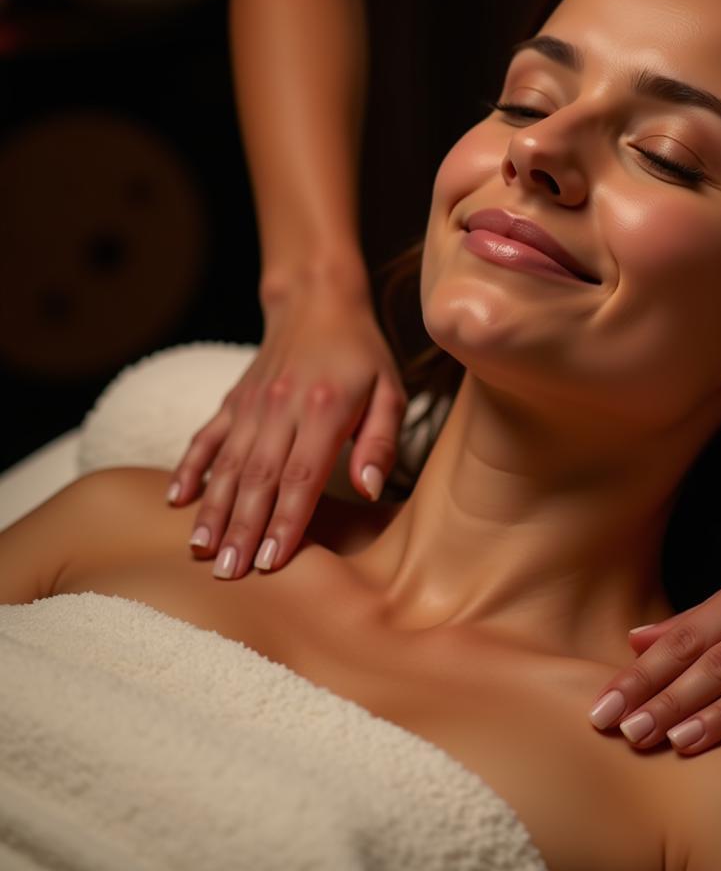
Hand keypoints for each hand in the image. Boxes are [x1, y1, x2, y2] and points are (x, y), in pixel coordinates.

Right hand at [166, 270, 407, 578]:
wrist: (318, 302)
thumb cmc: (362, 355)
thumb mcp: (390, 391)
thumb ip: (381, 442)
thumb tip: (368, 488)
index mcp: (323, 409)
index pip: (301, 477)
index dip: (285, 522)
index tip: (270, 562)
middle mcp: (280, 407)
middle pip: (257, 478)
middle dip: (242, 529)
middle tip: (227, 573)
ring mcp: (251, 404)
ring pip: (227, 463)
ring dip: (213, 509)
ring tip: (201, 550)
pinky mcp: (233, 400)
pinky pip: (206, 437)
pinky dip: (190, 469)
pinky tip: (175, 501)